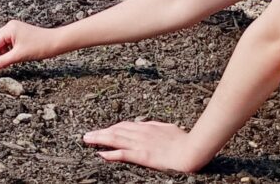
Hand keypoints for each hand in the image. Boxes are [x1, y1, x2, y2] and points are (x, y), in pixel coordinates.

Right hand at [0, 20, 57, 72]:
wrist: (56, 42)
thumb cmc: (40, 46)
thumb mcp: (19, 56)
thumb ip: (2, 62)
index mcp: (9, 29)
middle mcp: (9, 26)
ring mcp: (14, 29)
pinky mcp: (18, 33)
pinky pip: (6, 42)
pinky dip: (4, 50)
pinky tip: (6, 58)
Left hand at [83, 121, 207, 172]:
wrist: (192, 149)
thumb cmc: (185, 140)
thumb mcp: (170, 129)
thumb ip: (158, 126)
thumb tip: (150, 124)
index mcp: (148, 127)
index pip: (124, 126)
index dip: (111, 128)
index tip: (103, 130)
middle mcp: (141, 133)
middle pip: (115, 130)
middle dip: (100, 132)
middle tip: (87, 135)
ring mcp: (141, 144)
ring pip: (115, 139)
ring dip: (99, 139)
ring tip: (88, 140)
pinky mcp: (142, 155)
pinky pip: (123, 154)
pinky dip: (110, 154)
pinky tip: (101, 154)